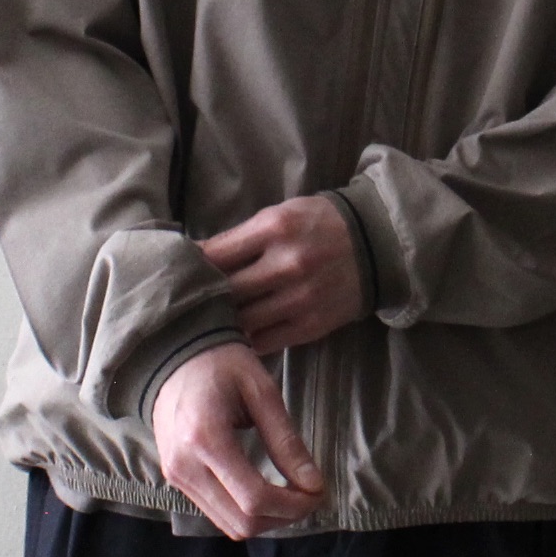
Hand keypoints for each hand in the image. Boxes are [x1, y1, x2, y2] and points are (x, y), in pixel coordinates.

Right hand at [153, 344, 324, 538]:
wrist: (173, 357)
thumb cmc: (221, 364)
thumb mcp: (261, 392)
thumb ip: (286, 440)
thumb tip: (313, 484)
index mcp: (205, 439)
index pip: (254, 498)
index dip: (293, 505)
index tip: (318, 491)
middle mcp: (184, 466)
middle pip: (242, 522)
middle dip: (284, 517)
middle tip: (309, 495)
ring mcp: (175, 477)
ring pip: (229, 526)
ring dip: (267, 520)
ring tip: (291, 496)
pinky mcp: (174, 480)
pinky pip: (216, 514)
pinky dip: (246, 513)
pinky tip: (266, 493)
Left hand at [197, 195, 364, 354]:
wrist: (375, 245)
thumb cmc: (318, 224)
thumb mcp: (279, 215)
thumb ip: (241, 238)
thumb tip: (195, 259)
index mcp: (274, 229)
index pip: (216, 254)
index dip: (193, 266)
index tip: (180, 272)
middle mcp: (286, 264)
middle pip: (226, 290)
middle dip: (204, 297)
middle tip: (187, 302)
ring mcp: (300, 298)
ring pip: (242, 321)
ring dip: (222, 322)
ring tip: (208, 320)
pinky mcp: (310, 326)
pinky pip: (264, 341)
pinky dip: (245, 340)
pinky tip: (235, 334)